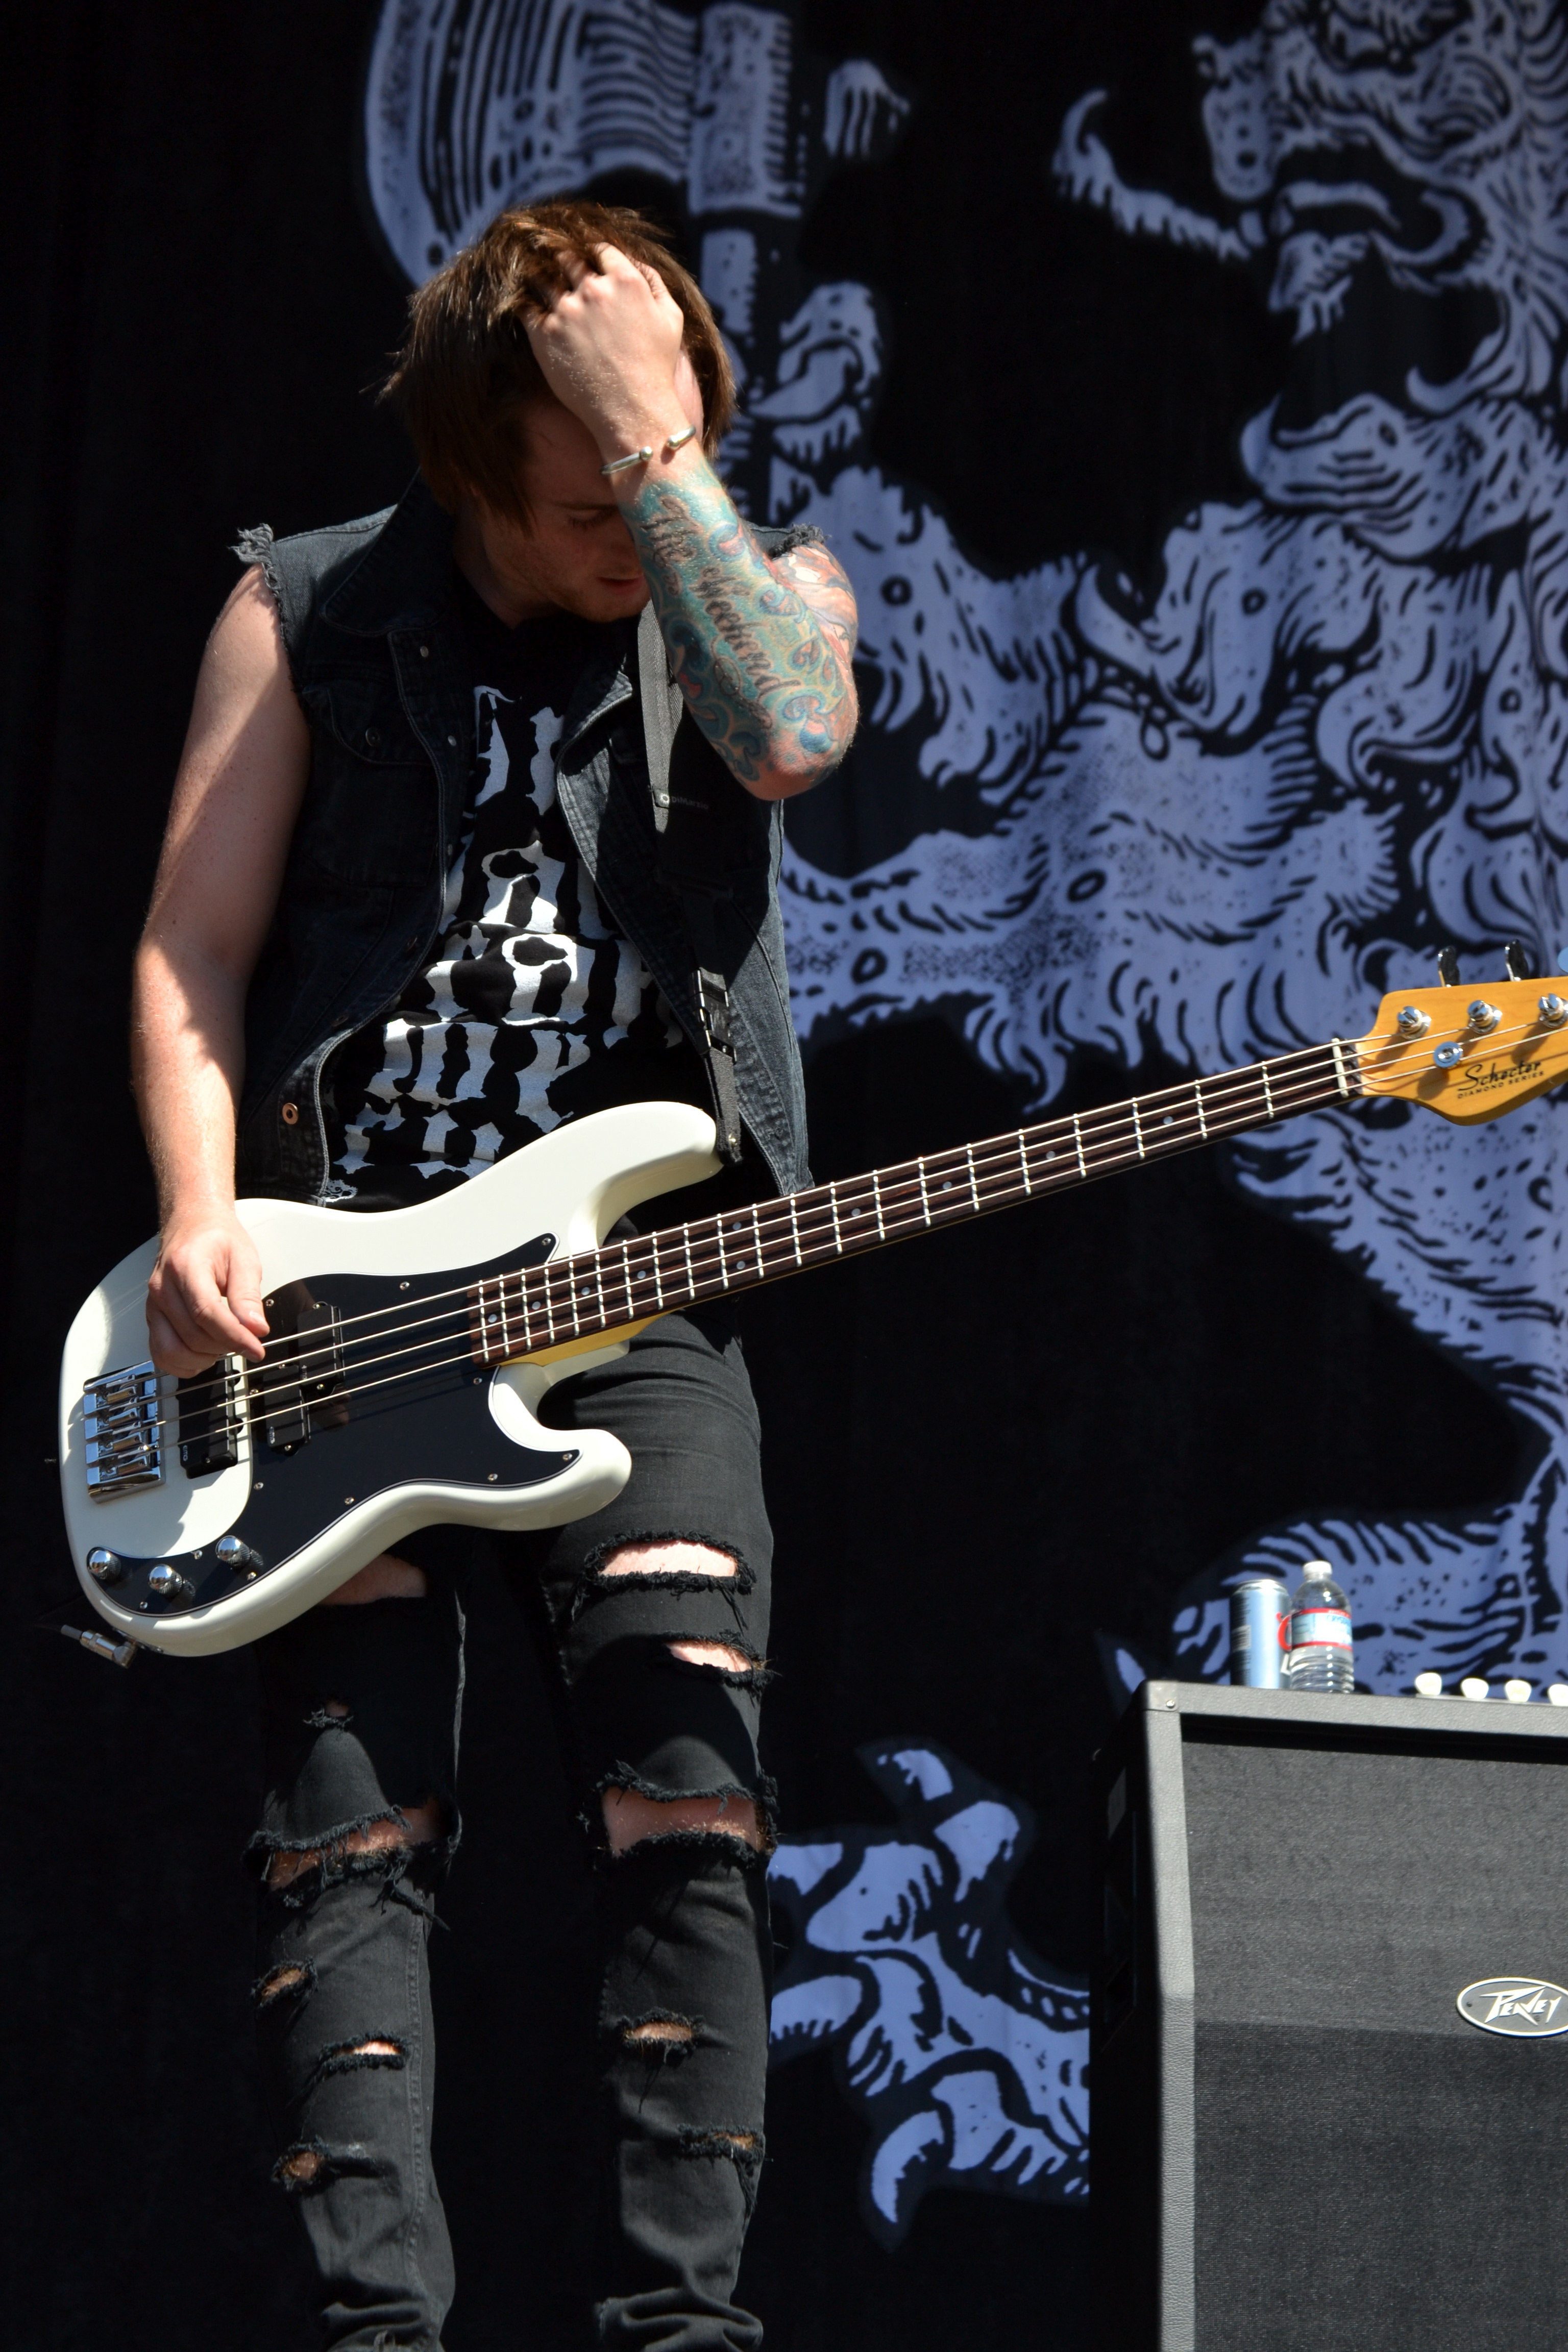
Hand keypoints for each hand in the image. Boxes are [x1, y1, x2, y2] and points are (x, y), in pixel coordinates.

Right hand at [146, 1207, 268, 1376]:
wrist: (192, 1226)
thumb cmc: (216, 1239)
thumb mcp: (243, 1259)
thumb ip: (248, 1296)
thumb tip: (255, 1329)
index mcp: (186, 1267)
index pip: (207, 1313)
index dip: (234, 1337)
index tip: (256, 1349)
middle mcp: (163, 1288)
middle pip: (192, 1336)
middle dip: (225, 1346)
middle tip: (247, 1340)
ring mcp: (154, 1305)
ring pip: (172, 1351)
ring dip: (204, 1358)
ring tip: (225, 1345)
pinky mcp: (153, 1318)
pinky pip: (160, 1353)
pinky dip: (183, 1363)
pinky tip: (204, 1354)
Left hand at [525, 245, 690, 457]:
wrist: (634, 412)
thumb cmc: (656, 367)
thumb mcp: (671, 319)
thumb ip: (655, 283)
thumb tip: (635, 261)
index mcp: (625, 281)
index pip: (599, 249)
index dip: (592, 253)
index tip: (586, 262)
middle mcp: (593, 290)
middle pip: (567, 258)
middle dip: (562, 261)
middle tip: (556, 266)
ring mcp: (566, 312)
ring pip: (542, 279)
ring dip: (540, 279)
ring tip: (538, 284)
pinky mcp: (544, 335)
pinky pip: (525, 307)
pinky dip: (525, 303)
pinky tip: (527, 307)